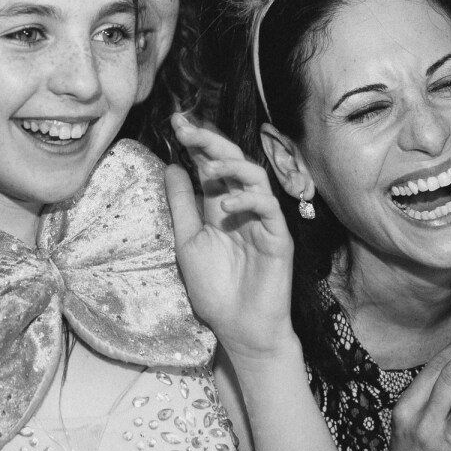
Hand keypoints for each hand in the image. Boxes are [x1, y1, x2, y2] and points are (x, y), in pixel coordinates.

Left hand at [164, 113, 294, 362]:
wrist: (238, 328)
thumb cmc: (215, 289)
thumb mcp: (188, 243)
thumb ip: (182, 206)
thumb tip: (172, 165)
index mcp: (220, 206)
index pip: (210, 166)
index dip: (196, 143)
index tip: (175, 122)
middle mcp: (243, 207)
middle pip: (233, 162)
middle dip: (211, 142)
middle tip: (188, 129)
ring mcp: (263, 220)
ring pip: (256, 177)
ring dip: (231, 166)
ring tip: (207, 166)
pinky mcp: (278, 237)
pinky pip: (269, 207)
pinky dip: (249, 200)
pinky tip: (227, 205)